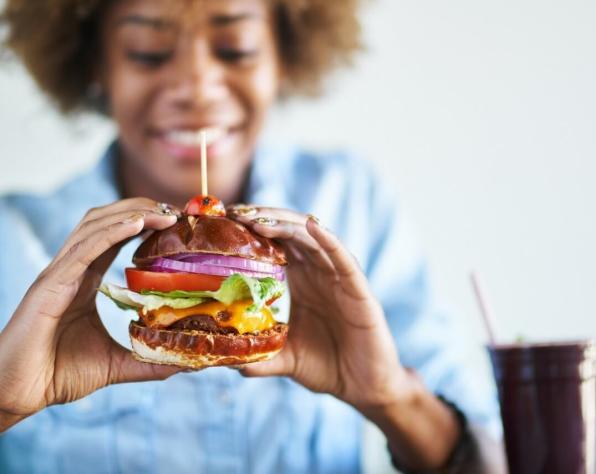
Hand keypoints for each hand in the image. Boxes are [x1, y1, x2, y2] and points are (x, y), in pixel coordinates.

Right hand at [0, 198, 181, 430]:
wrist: (17, 394)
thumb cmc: (57, 375)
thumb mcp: (115, 364)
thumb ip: (148, 361)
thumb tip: (186, 364)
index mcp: (84, 279)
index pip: (116, 237)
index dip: (145, 223)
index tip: (177, 221)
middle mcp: (71, 269)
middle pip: (106, 221)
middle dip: (141, 208)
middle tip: (177, 211)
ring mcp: (59, 274)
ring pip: (94, 226)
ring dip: (131, 213)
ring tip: (164, 212)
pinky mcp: (50, 286)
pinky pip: (82, 250)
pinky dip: (110, 232)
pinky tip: (136, 223)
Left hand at [228, 206, 410, 410]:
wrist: (364, 386)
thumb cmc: (326, 366)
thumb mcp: (284, 359)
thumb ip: (259, 357)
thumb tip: (226, 361)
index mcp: (301, 280)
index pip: (275, 243)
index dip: (252, 229)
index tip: (225, 221)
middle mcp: (319, 272)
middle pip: (290, 232)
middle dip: (263, 219)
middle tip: (236, 214)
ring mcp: (339, 277)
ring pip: (313, 239)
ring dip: (287, 226)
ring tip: (259, 221)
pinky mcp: (359, 290)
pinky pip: (344, 259)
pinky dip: (329, 240)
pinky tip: (313, 225)